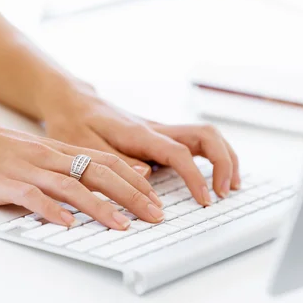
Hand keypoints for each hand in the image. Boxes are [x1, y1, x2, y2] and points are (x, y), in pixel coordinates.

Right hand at [0, 115, 164, 229]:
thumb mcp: (31, 153)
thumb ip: (58, 167)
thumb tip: (85, 190)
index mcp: (57, 150)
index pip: (107, 161)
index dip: (135, 181)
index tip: (154, 199)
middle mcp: (48, 156)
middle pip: (99, 173)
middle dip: (132, 195)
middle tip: (155, 215)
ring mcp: (26, 168)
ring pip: (73, 186)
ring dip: (101, 207)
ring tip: (123, 225)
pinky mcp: (4, 182)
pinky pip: (33, 197)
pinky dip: (53, 211)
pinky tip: (68, 225)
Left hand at [42, 90, 240, 205]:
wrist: (73, 102)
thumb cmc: (74, 123)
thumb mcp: (83, 145)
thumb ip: (114, 162)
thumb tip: (147, 175)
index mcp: (139, 134)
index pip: (179, 153)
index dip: (196, 177)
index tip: (204, 200)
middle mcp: (156, 130)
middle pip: (206, 136)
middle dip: (224, 162)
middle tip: (224, 193)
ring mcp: (161, 132)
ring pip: (206, 137)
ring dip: (224, 158)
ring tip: (229, 187)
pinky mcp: (160, 137)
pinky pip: (196, 143)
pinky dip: (212, 158)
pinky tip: (214, 176)